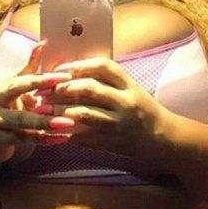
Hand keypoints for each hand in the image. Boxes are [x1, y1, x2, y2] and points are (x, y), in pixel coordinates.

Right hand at [0, 41, 73, 162]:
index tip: (67, 78)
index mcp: (2, 88)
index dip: (45, 80)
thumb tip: (43, 42)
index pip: (24, 82)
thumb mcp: (16, 86)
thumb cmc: (7, 107)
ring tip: (69, 124)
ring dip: (47, 125)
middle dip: (45, 108)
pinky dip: (45, 140)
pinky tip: (63, 138)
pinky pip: (24, 141)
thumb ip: (30, 67)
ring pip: (23, 126)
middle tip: (69, 108)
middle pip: (21, 106)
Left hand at [31, 56, 168, 159]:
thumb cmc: (143, 111)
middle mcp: (126, 103)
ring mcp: (119, 124)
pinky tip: (55, 130)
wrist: (164, 139)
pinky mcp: (113, 143)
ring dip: (60, 110)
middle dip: (63, 88)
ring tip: (43, 108)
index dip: (80, 65)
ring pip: (84, 113)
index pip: (104, 67)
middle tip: (44, 89)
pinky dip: (67, 133)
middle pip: (90, 88)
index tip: (61, 68)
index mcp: (130, 86)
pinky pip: (85, 137)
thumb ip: (108, 82)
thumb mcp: (132, 90)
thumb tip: (72, 73)